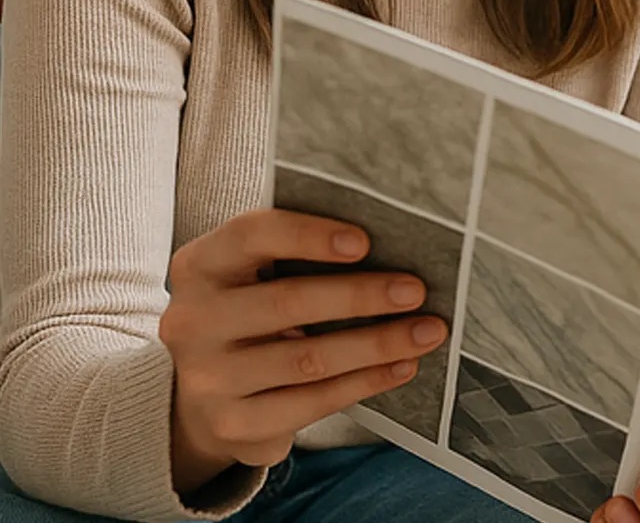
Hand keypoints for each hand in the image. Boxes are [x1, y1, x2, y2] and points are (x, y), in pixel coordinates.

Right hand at [158, 208, 449, 495]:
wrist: (204, 396)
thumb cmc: (253, 313)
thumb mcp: (254, 275)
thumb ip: (299, 254)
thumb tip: (391, 242)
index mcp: (199, 266)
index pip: (250, 235)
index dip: (308, 235)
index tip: (364, 242)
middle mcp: (192, 321)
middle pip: (286, 303)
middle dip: (361, 295)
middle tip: (416, 290)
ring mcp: (208, 378)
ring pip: (308, 359)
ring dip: (377, 344)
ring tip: (427, 331)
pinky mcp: (233, 424)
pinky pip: (312, 403)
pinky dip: (366, 382)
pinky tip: (403, 366)